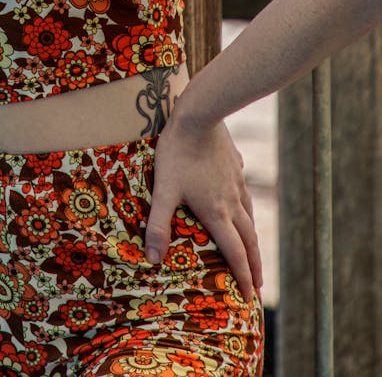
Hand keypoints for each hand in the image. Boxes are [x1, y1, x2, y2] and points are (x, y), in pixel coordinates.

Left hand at [145, 113, 262, 300]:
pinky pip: (243, 191)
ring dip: (252, 238)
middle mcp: (232, 201)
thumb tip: (153, 259)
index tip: (250, 296)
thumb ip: (158, 224)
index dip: (243, 276)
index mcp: (217, 212)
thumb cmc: (177, 153)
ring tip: (253, 249)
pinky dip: (245, 206)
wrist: (199, 115)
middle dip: (255, 264)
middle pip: (249, 239)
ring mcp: (236, 182)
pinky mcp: (235, 165)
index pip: (235, 253)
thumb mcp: (164, 190)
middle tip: (259, 284)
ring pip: (249, 215)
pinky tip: (240, 200)